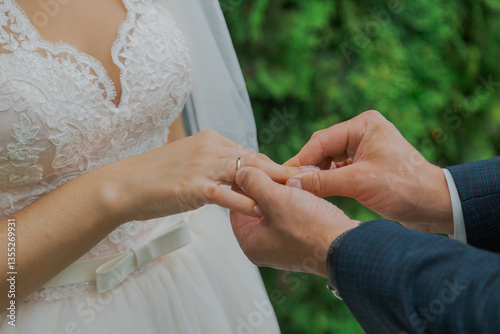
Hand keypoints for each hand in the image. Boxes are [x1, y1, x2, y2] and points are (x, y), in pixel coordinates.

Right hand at [98, 130, 297, 222]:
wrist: (126, 185)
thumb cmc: (158, 177)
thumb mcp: (191, 164)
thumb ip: (215, 166)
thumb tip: (237, 176)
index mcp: (212, 140)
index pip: (251, 154)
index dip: (274, 168)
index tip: (294, 177)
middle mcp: (211, 147)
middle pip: (256, 161)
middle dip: (283, 173)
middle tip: (309, 183)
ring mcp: (203, 165)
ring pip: (246, 173)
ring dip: (272, 186)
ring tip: (296, 196)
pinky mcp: (194, 186)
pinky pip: (226, 194)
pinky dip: (246, 202)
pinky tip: (262, 209)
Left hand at [230, 167, 358, 276]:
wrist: (348, 247)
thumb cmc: (310, 229)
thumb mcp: (276, 199)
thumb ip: (255, 183)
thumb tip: (240, 172)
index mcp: (251, 243)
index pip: (236, 207)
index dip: (243, 184)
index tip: (252, 167)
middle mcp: (266, 247)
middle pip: (257, 207)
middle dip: (265, 186)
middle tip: (272, 167)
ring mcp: (285, 244)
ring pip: (277, 208)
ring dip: (283, 190)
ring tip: (290, 175)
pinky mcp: (303, 239)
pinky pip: (293, 214)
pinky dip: (297, 199)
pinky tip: (303, 186)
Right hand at [284, 110, 452, 233]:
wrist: (435, 206)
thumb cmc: (404, 188)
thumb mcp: (359, 183)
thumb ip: (322, 182)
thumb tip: (291, 183)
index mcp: (364, 125)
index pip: (322, 141)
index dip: (301, 160)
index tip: (283, 176)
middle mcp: (362, 133)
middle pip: (323, 149)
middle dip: (308, 168)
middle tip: (289, 185)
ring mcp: (364, 149)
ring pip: (329, 161)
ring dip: (317, 176)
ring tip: (301, 191)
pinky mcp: (365, 165)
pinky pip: (338, 171)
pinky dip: (327, 181)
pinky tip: (317, 193)